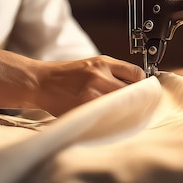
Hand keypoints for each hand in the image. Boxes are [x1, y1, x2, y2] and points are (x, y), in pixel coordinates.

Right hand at [31, 55, 145, 115]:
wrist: (41, 82)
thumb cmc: (66, 76)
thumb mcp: (91, 65)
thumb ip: (112, 73)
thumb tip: (136, 87)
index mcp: (103, 63)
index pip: (136, 74)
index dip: (142, 85)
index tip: (142, 92)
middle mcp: (99, 76)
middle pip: (132, 92)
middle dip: (135, 101)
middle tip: (134, 107)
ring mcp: (92, 93)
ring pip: (121, 106)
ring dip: (124, 112)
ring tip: (120, 114)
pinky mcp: (83, 108)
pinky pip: (106, 116)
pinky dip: (110, 119)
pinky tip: (107, 120)